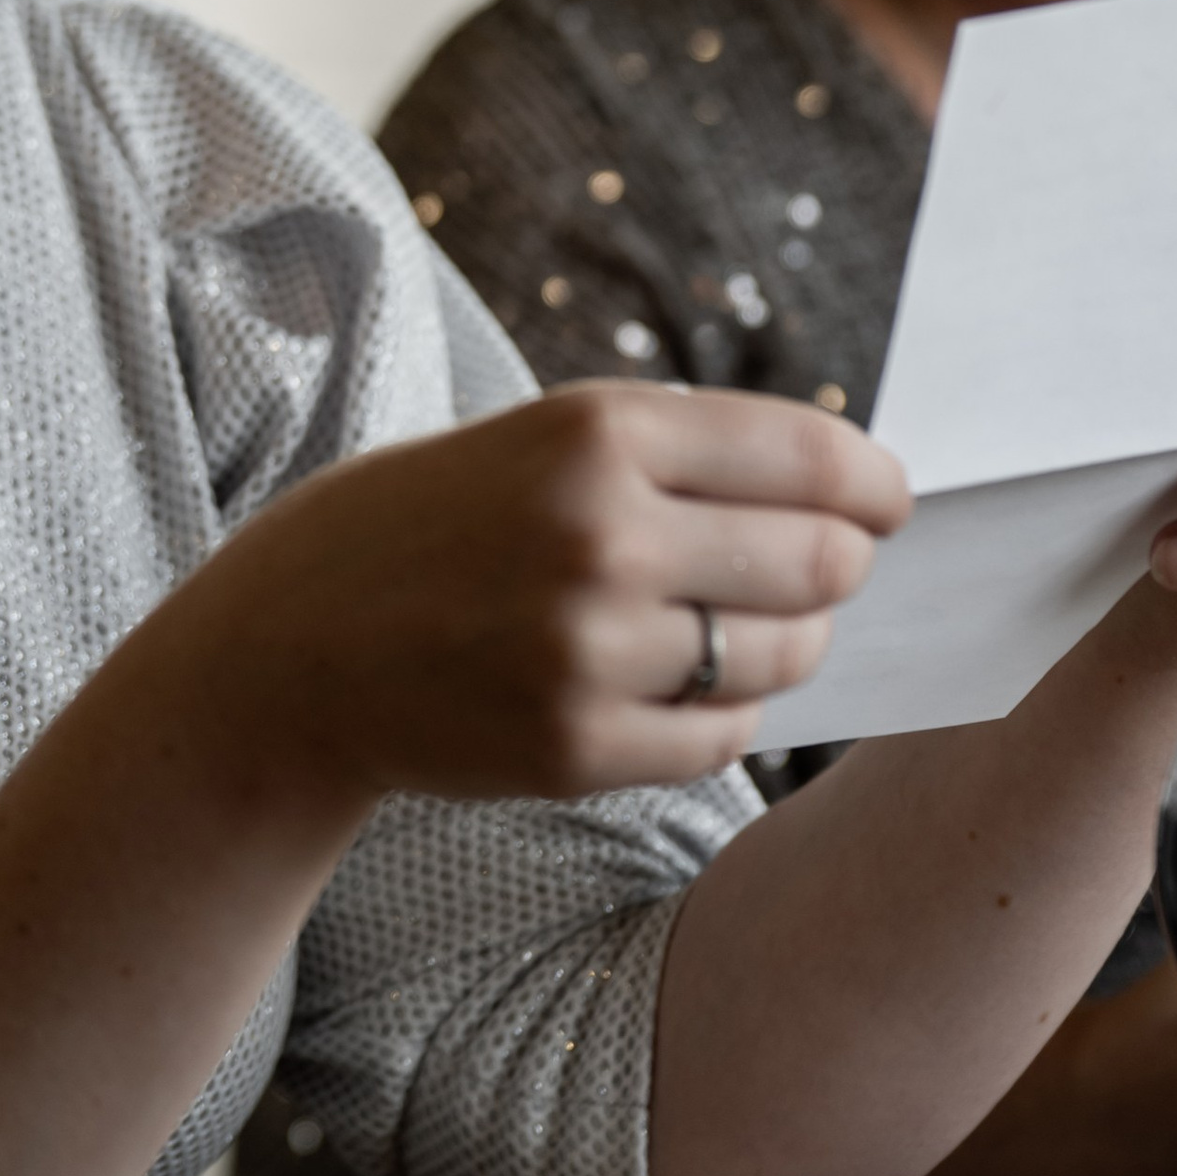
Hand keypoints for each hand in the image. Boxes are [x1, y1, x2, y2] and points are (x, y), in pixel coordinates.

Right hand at [174, 381, 909, 807]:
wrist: (289, 647)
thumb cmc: (430, 528)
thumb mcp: (536, 440)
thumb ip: (677, 454)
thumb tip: (850, 493)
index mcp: (595, 431)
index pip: (812, 455)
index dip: (876, 485)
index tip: (888, 502)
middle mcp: (600, 533)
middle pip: (820, 559)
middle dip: (838, 566)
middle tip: (817, 569)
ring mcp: (587, 647)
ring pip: (783, 654)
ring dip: (786, 644)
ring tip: (727, 629)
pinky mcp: (575, 744)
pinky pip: (723, 734)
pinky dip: (724, 714)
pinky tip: (672, 687)